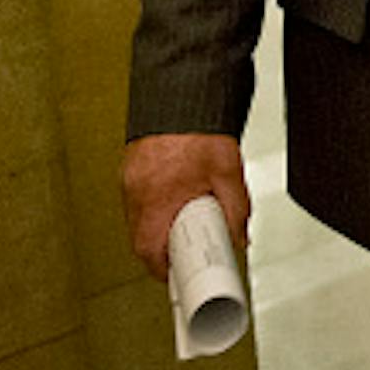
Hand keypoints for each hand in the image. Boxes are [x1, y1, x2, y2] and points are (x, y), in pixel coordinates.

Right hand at [122, 132, 249, 281]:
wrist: (182, 90)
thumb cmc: (201, 129)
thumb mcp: (228, 172)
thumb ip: (236, 209)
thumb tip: (239, 236)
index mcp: (156, 200)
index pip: (150, 254)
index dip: (166, 271)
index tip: (181, 278)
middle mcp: (136, 192)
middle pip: (142, 240)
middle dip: (165, 250)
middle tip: (188, 252)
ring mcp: (129, 178)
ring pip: (138, 219)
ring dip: (159, 227)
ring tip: (184, 223)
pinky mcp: (130, 166)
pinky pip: (138, 198)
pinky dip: (154, 205)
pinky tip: (174, 198)